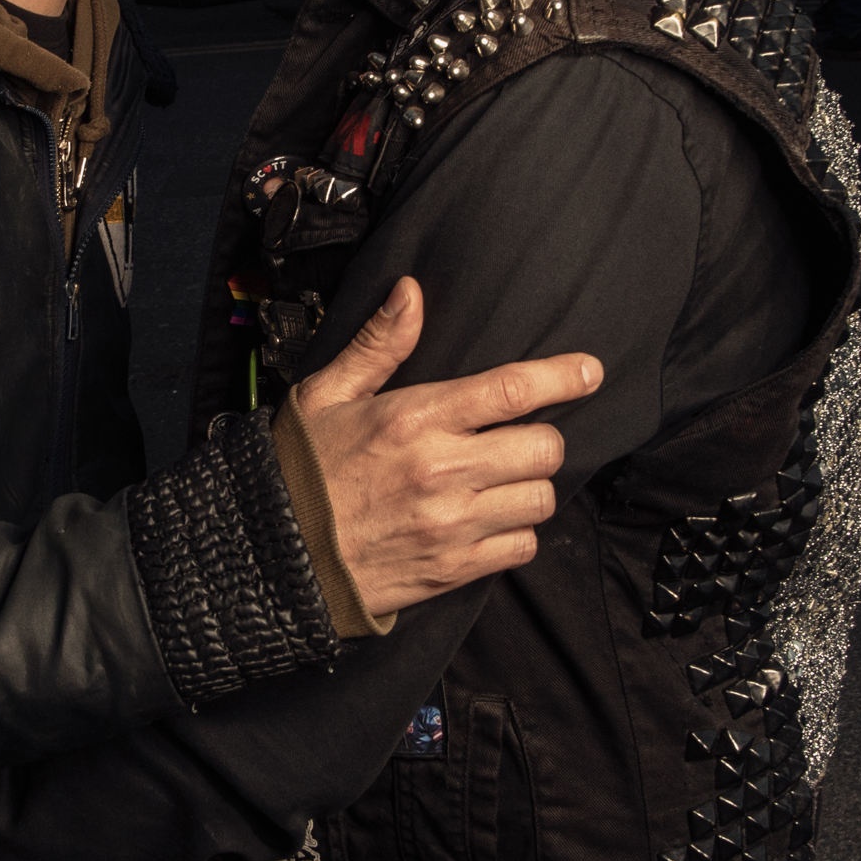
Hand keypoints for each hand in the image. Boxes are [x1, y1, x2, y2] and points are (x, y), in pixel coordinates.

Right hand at [290, 277, 598, 619]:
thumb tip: (411, 291)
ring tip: (500, 482)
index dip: (563, 377)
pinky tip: (488, 522)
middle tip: (517, 439)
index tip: (589, 371)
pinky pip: (522, 547)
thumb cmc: (301, 470)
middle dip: (541, 439)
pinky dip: (516, 534)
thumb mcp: (327, 395)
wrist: (271, 556)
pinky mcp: (453, 569)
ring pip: (540, 499)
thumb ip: (379, 344)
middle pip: (544, 447)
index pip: (511, 390)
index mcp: (414, 418)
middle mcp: (440, 471)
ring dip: (530, 487)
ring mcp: (451, 524)